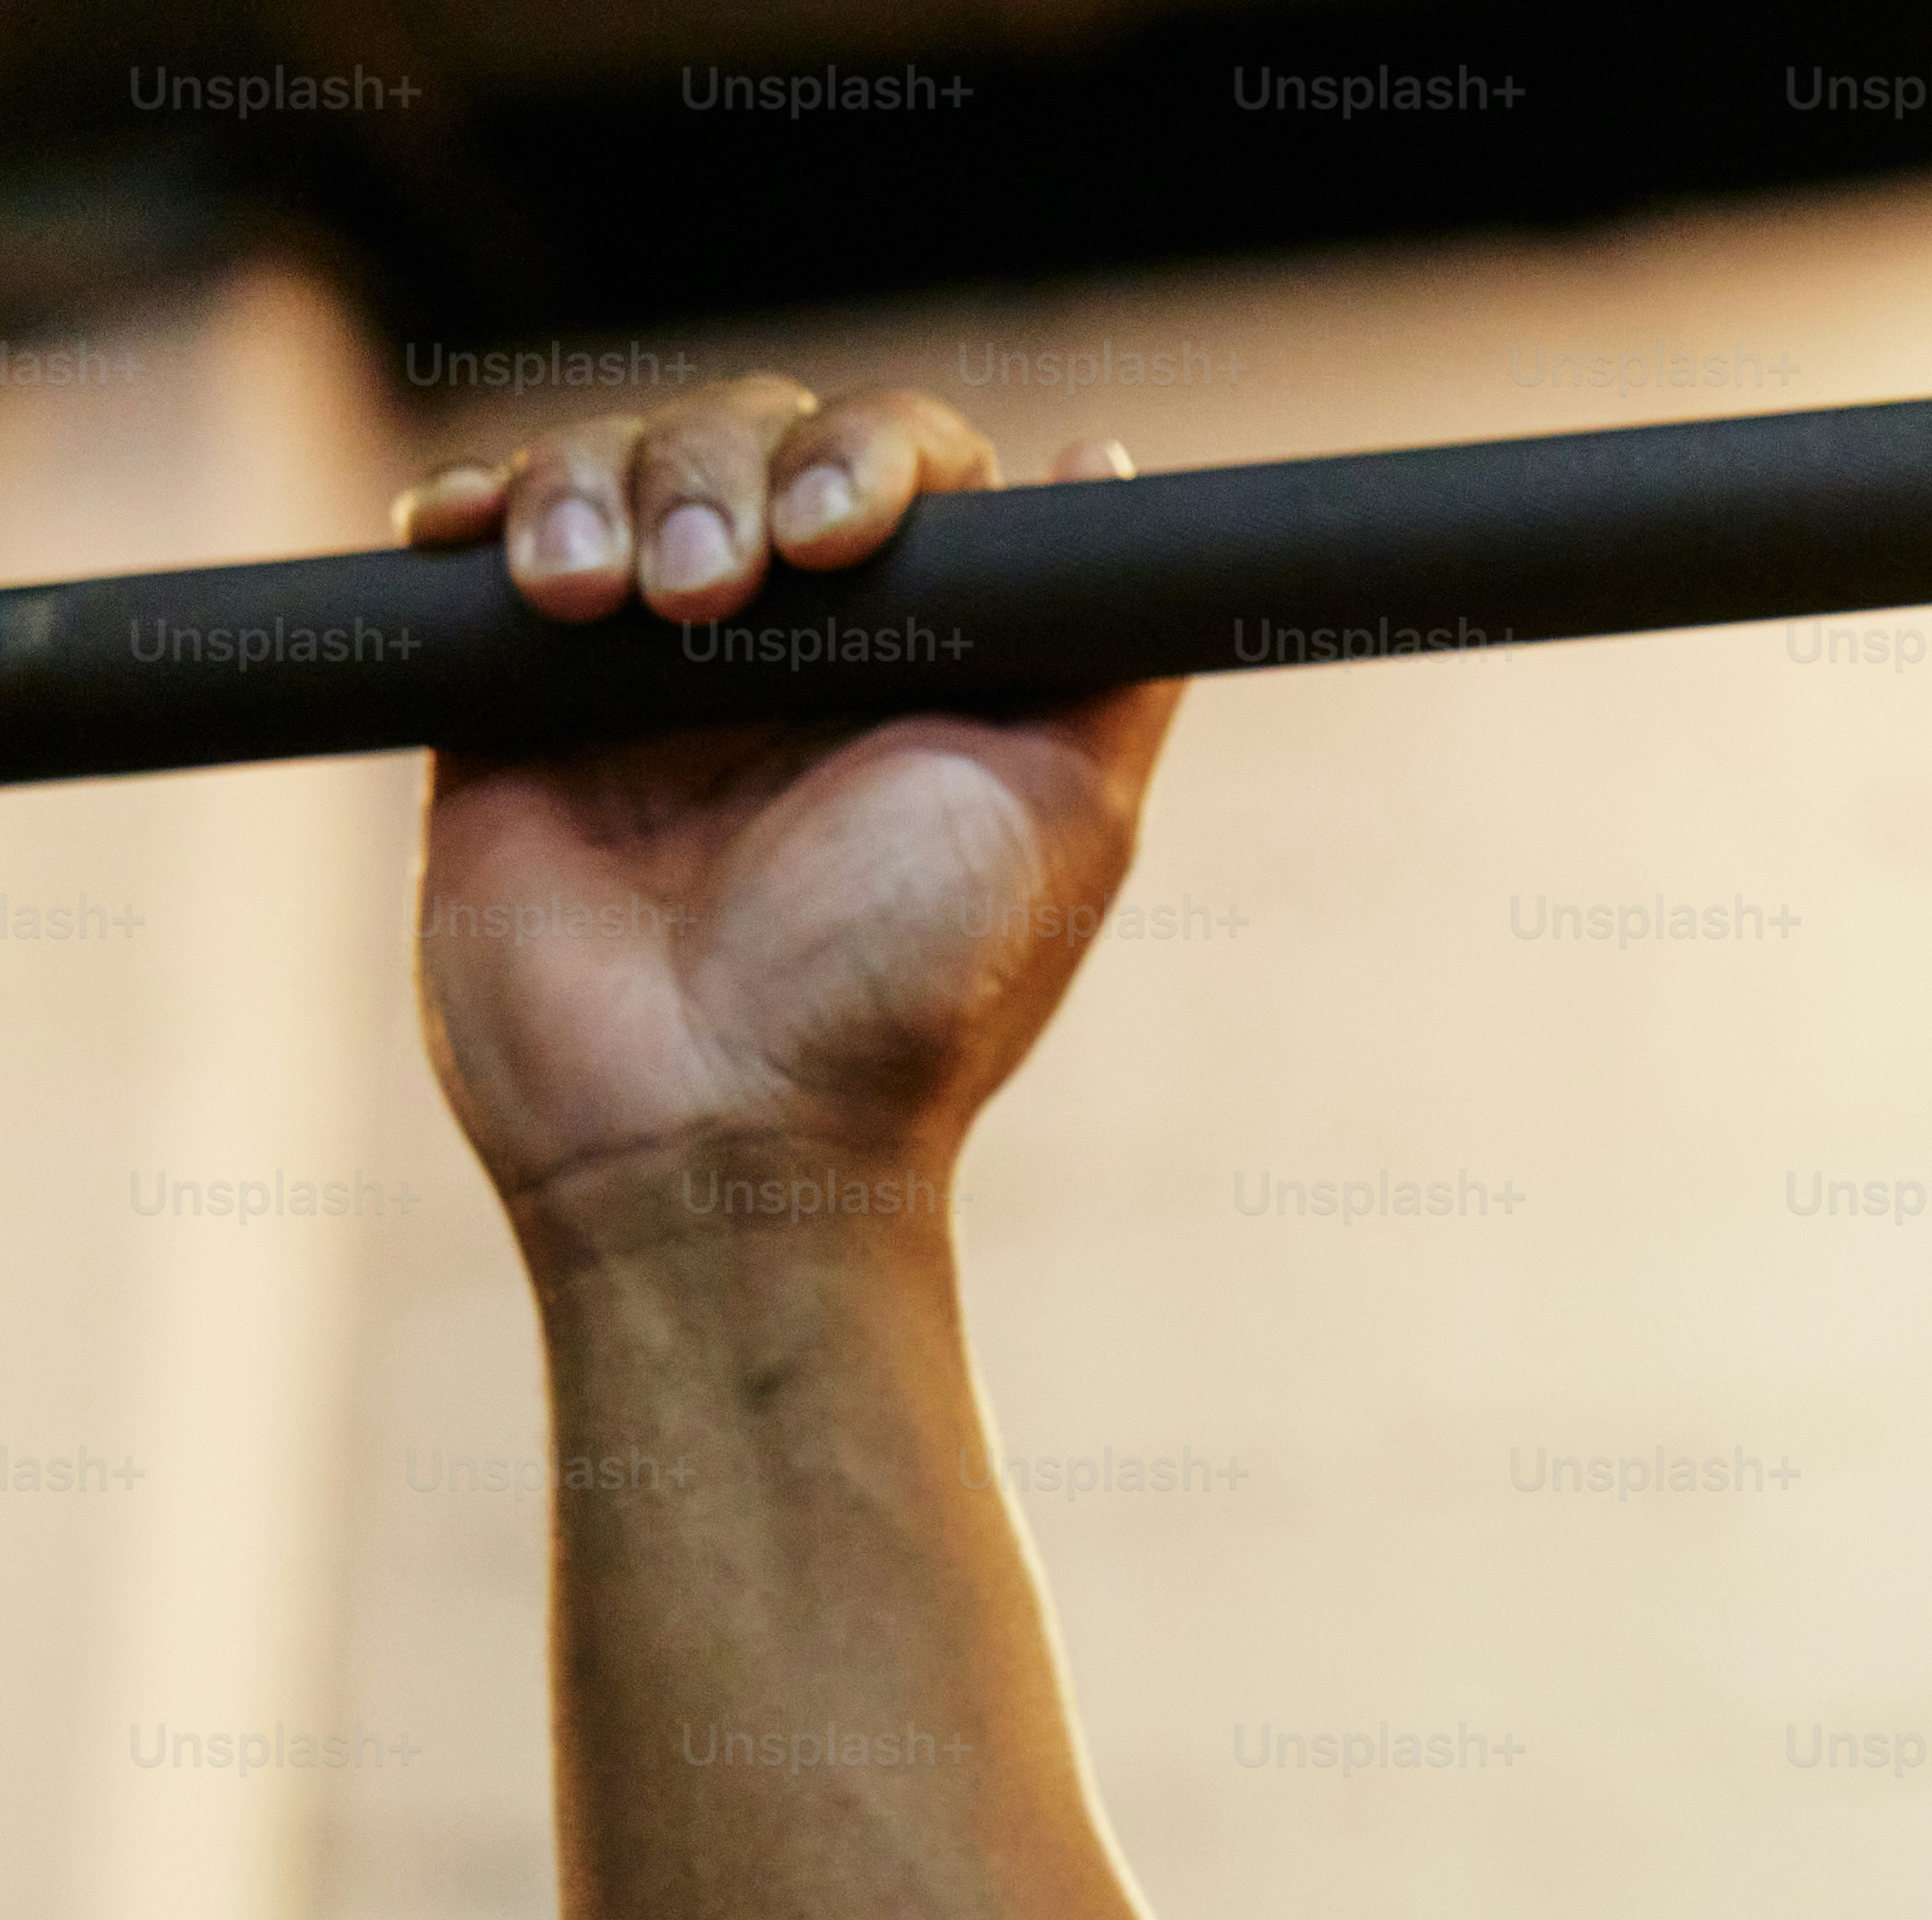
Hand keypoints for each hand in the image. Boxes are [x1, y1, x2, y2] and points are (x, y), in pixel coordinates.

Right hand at [400, 375, 1184, 1257]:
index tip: (838, 538)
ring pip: (610, 463)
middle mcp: (788, 642)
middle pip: (743, 430)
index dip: (864, 453)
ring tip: (597, 601)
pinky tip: (474, 533)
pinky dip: (476, 506)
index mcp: (919, 652)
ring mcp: (645, 663)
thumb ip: (1109, 652)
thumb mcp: (1065, 813)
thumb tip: (1102, 470)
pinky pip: (481, 544)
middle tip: (711, 600)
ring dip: (593, 485)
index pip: (894, 462)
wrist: (720, 1129)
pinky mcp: (512, 701)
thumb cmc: (906, 989)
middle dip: (717, 471)